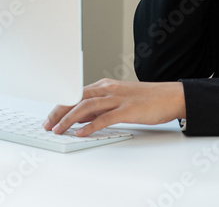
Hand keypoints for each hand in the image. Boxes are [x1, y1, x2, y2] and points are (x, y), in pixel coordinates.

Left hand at [43, 79, 184, 136]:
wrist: (171, 96)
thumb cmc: (146, 99)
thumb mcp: (119, 99)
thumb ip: (100, 107)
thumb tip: (81, 117)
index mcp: (105, 85)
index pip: (76, 93)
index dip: (61, 105)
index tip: (50, 117)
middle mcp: (109, 89)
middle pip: (77, 97)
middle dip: (59, 111)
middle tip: (48, 124)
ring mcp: (118, 99)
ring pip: (87, 106)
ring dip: (69, 119)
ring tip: (59, 130)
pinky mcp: (128, 110)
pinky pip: (104, 118)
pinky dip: (90, 126)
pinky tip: (81, 133)